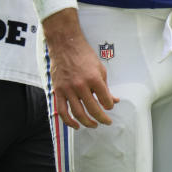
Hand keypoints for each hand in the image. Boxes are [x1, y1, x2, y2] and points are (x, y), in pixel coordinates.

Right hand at [44, 11, 118, 128]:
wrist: (65, 45)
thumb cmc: (84, 55)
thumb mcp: (100, 69)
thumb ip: (106, 87)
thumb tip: (114, 100)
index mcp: (94, 78)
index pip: (105, 100)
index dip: (109, 106)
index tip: (110, 107)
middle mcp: (81, 85)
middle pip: (93, 109)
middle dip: (102, 118)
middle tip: (106, 122)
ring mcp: (68, 89)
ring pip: (78, 113)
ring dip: (87, 122)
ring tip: (94, 125)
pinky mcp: (58, 91)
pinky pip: (62, 111)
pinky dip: (69, 121)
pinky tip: (76, 126)